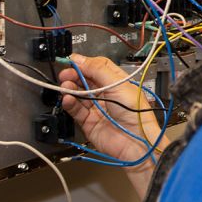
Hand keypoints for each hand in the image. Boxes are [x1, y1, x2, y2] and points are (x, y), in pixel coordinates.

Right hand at [58, 54, 164, 195]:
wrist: (136, 142)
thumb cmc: (135, 113)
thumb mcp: (119, 85)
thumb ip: (98, 71)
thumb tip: (80, 59)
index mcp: (117, 82)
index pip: (98, 67)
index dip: (85, 63)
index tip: (72, 61)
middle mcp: (106, 94)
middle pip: (86, 80)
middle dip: (74, 75)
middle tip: (65, 74)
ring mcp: (97, 107)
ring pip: (78, 94)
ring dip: (70, 88)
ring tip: (65, 85)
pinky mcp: (88, 121)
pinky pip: (76, 109)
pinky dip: (70, 103)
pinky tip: (67, 98)